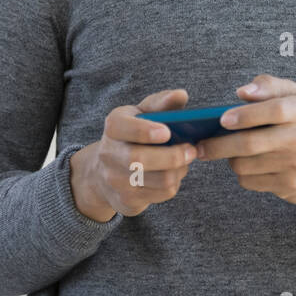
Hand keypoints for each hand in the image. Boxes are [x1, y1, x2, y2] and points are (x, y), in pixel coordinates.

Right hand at [69, 89, 199, 219]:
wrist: (103, 172)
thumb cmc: (132, 135)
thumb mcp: (141, 114)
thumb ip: (161, 103)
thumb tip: (181, 95)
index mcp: (113, 126)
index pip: (124, 128)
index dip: (145, 131)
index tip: (166, 132)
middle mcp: (109, 154)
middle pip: (140, 159)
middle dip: (172, 156)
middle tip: (191, 150)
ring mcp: (115, 180)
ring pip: (158, 180)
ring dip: (179, 170)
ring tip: (184, 162)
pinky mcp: (126, 201)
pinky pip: (161, 194)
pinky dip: (174, 184)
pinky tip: (174, 174)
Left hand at [196, 74, 295, 213]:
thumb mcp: (294, 97)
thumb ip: (268, 86)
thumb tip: (242, 92)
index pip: (275, 109)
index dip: (246, 114)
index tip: (222, 119)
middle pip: (252, 143)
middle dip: (219, 145)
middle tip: (201, 145)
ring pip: (246, 165)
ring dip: (230, 159)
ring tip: (229, 152)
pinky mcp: (291, 187)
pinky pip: (251, 181)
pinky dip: (242, 174)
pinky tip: (248, 166)